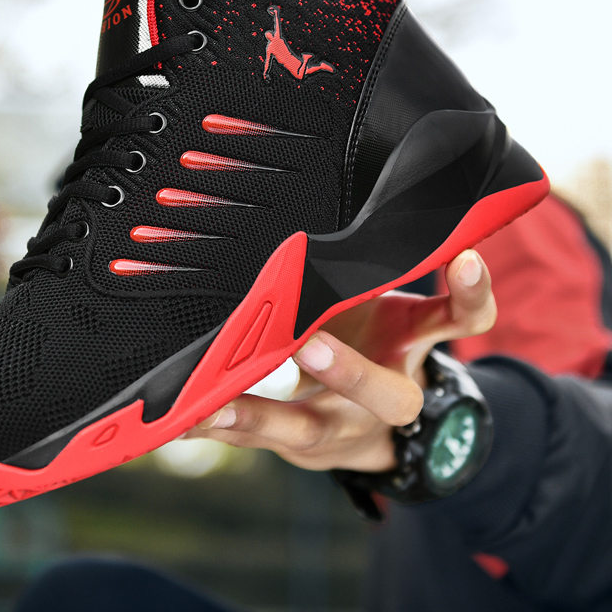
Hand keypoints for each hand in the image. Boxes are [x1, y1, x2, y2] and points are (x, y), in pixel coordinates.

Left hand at [183, 250, 495, 472]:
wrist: (371, 427)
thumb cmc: (370, 343)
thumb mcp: (377, 302)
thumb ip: (363, 271)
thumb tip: (328, 206)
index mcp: (413, 345)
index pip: (460, 320)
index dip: (470, 293)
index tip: (464, 258)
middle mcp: (388, 396)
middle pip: (386, 395)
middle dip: (349, 370)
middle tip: (309, 342)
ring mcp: (345, 430)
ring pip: (310, 429)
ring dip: (261, 415)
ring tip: (215, 403)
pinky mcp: (304, 449)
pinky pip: (259, 442)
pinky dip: (219, 427)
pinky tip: (184, 420)